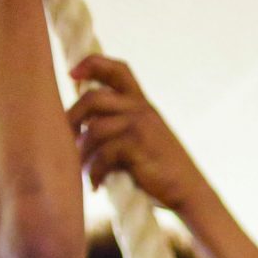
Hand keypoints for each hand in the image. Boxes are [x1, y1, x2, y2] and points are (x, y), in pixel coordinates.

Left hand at [67, 56, 205, 212]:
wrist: (190, 193)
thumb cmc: (163, 172)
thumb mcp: (147, 139)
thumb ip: (123, 126)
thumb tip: (84, 127)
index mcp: (142, 105)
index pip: (117, 70)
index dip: (92, 64)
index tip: (72, 74)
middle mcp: (140, 110)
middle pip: (93, 98)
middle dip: (72, 118)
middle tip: (67, 140)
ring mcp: (139, 127)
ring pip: (95, 129)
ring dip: (82, 153)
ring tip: (81, 171)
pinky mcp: (137, 147)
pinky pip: (103, 154)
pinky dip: (94, 172)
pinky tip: (95, 185)